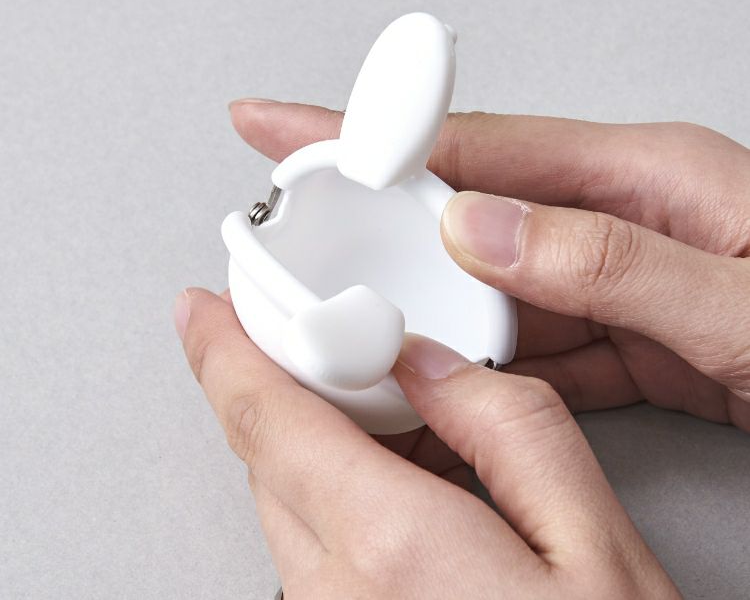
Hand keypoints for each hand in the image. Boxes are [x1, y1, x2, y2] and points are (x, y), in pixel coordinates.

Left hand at [174, 288, 677, 597]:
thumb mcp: (596, 548)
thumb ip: (510, 430)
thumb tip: (435, 364)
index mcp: (391, 553)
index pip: (269, 425)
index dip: (225, 355)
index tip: (201, 312)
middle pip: (275, 460)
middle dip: (311, 393)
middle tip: (374, 364)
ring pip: (295, 503)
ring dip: (341, 451)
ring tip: (436, 455)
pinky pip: (315, 550)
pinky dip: (352, 502)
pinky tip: (426, 504)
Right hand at [230, 100, 749, 430]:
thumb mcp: (746, 301)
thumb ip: (609, 261)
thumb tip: (481, 230)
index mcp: (640, 175)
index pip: (474, 145)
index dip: (373, 134)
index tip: (299, 129)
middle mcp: (612, 216)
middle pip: (462, 209)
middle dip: (370, 213)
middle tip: (297, 218)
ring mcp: (611, 276)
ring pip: (484, 284)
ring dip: (416, 298)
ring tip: (349, 310)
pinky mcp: (621, 333)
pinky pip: (527, 341)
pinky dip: (475, 360)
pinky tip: (438, 373)